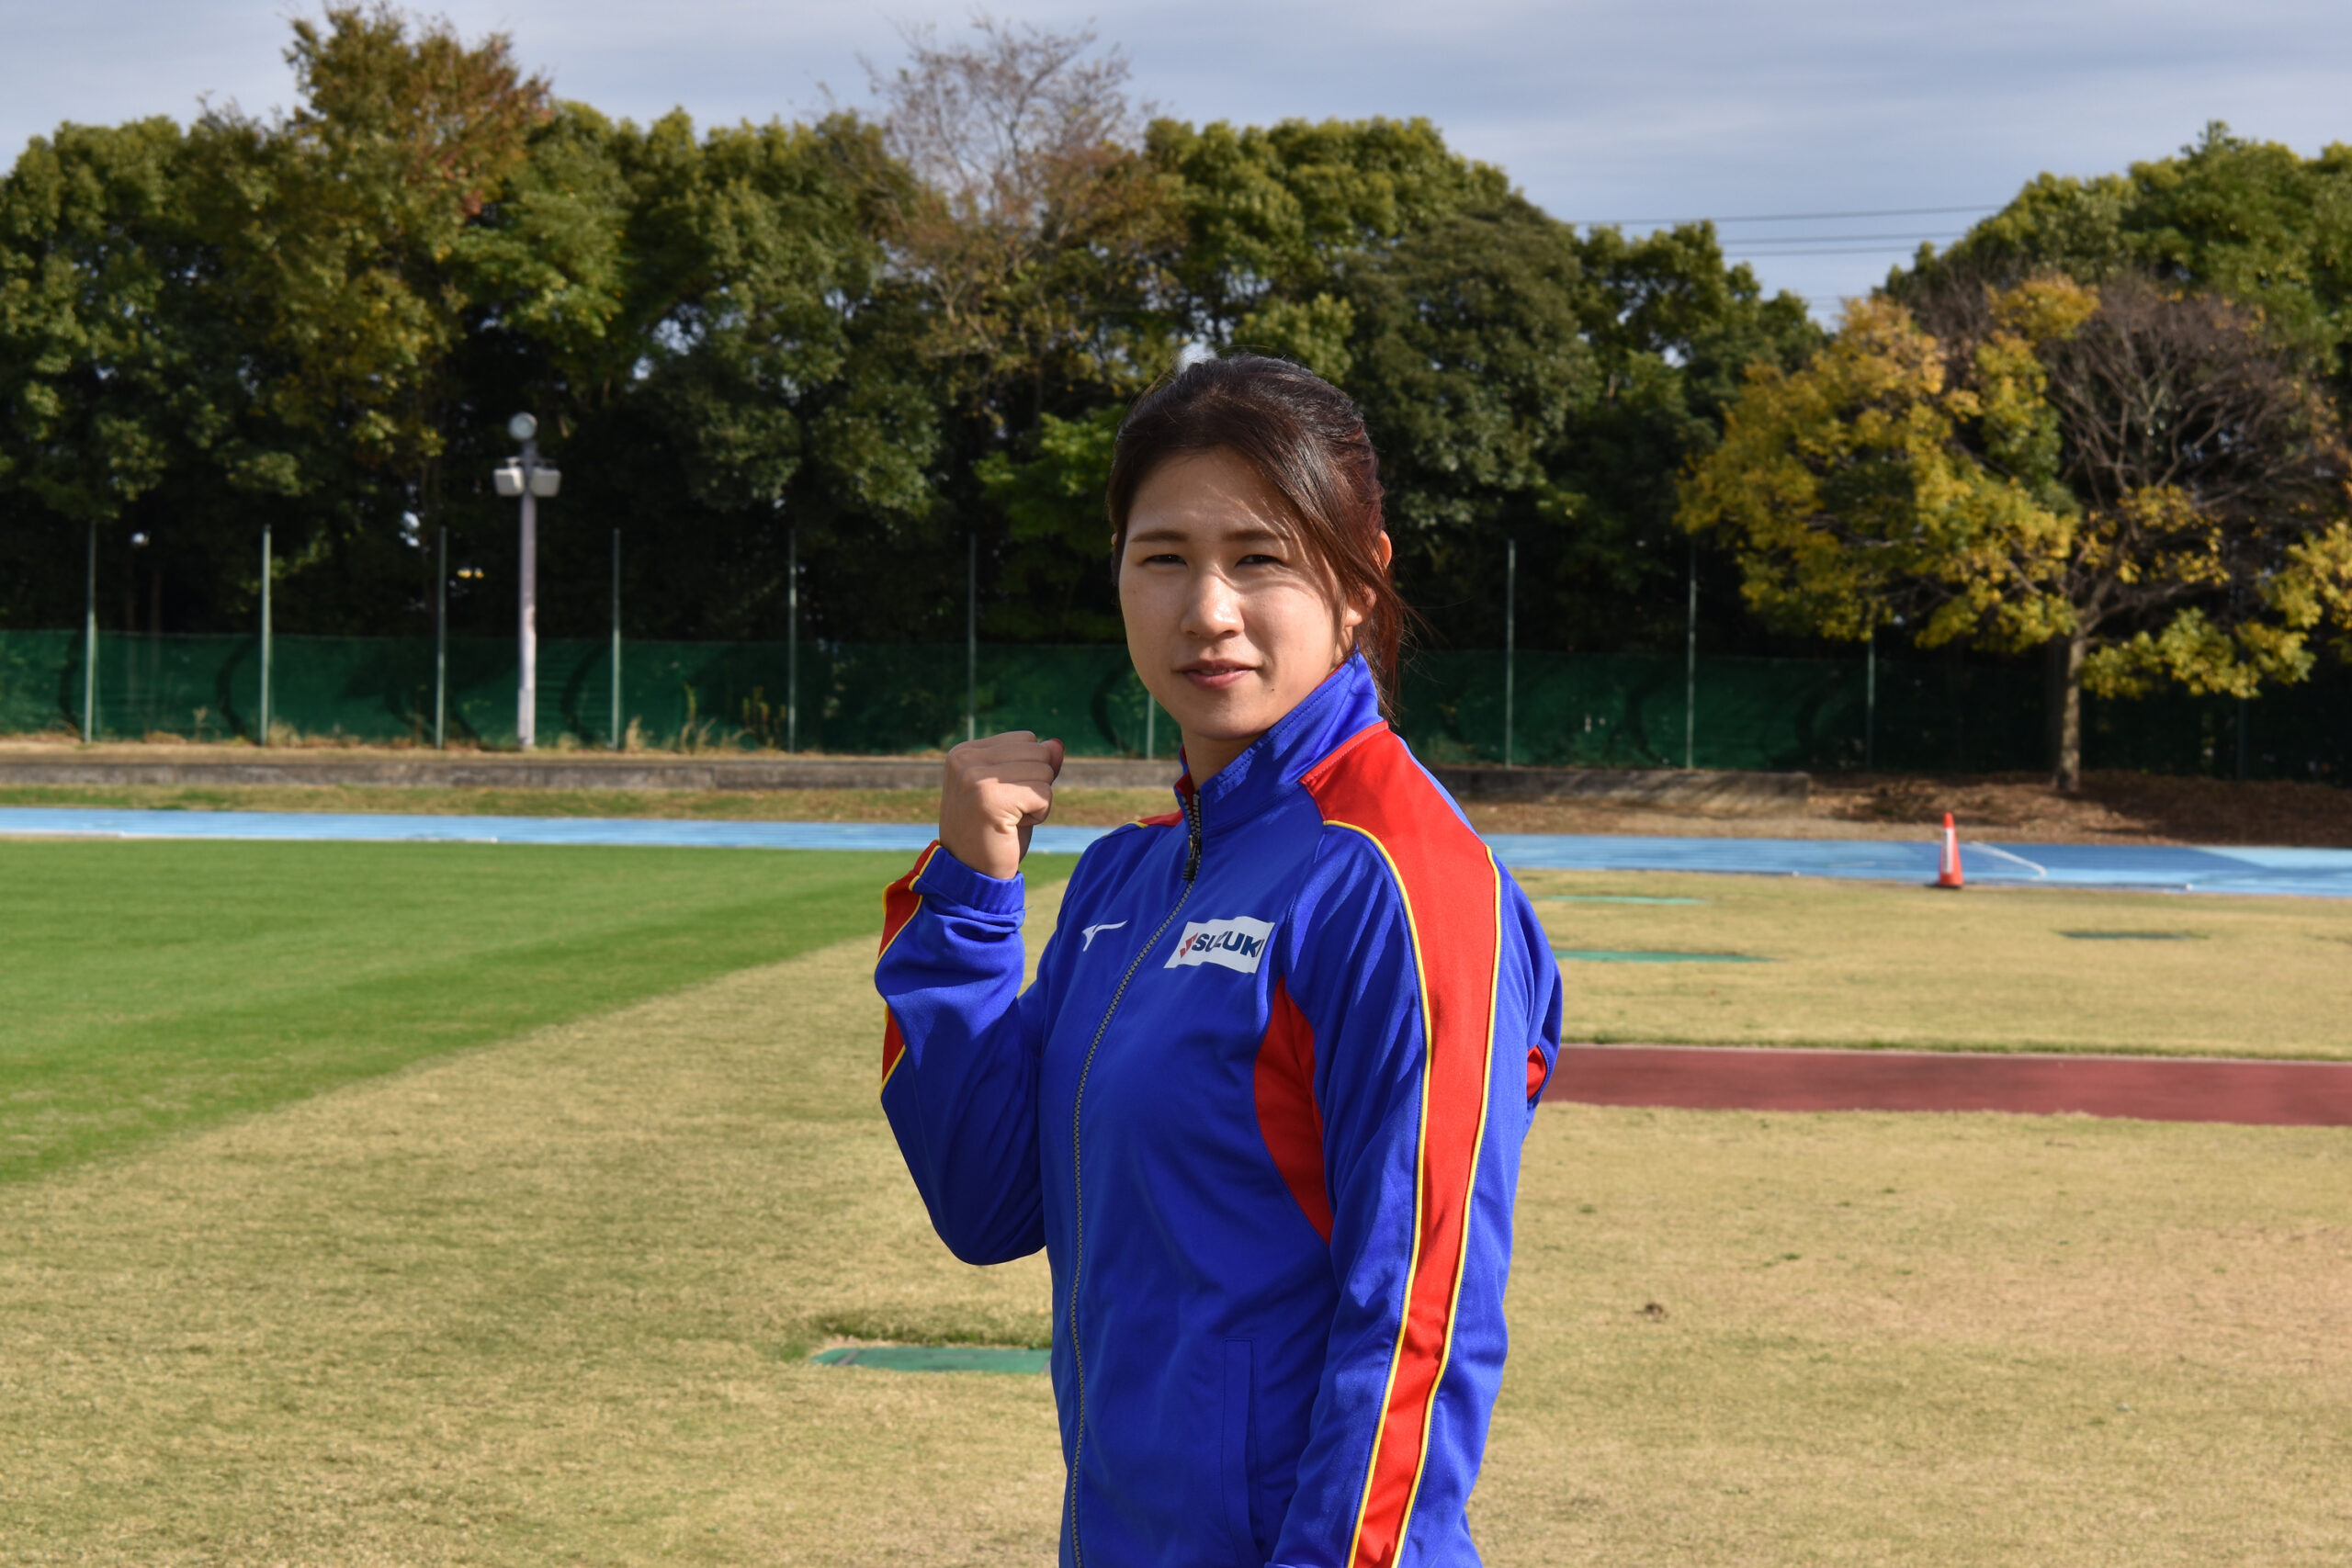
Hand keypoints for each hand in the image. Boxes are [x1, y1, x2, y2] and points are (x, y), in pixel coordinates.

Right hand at [939, 731, 1064, 879]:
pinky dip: (1039, 815)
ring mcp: (974, 777)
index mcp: (965, 752)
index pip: (1026, 739)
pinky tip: (1013, 828)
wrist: (971, 875)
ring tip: (1009, 820)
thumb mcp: (1016, 791)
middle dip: (1035, 785)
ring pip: (1044, 772)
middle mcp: (965, 759)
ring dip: (1037, 802)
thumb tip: (1057, 744)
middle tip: (1007, 812)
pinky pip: (1044, 794)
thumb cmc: (995, 833)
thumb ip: (1036, 764)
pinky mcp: (990, 798)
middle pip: (1038, 752)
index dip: (1028, 772)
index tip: (1001, 798)